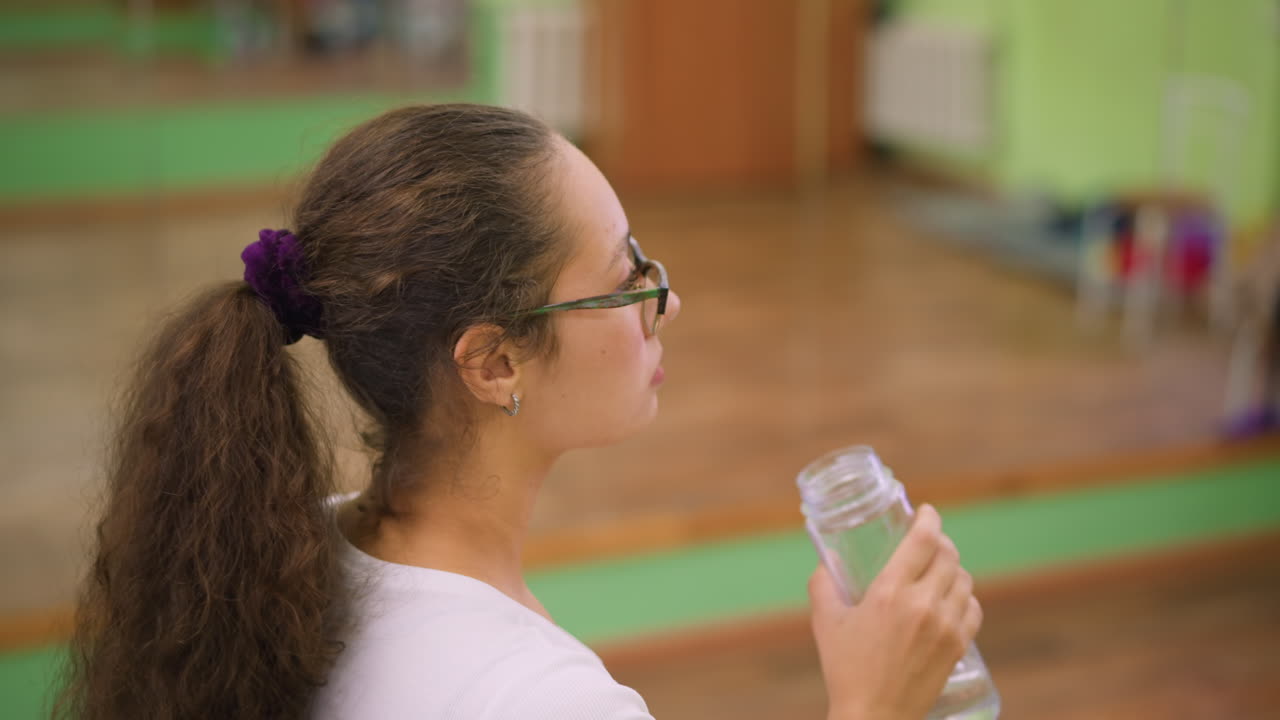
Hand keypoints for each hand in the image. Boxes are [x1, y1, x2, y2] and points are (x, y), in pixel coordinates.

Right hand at [808, 504, 982, 719]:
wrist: (874, 716)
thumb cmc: (846, 670)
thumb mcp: (825, 622)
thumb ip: (823, 584)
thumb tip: (825, 560)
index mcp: (890, 592)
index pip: (923, 540)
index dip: (929, 518)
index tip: (926, 512)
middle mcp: (923, 604)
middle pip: (948, 555)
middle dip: (939, 542)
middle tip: (929, 542)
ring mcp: (946, 626)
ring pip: (964, 579)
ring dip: (953, 568)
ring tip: (939, 571)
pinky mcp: (958, 646)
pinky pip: (973, 608)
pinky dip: (965, 597)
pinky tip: (952, 599)